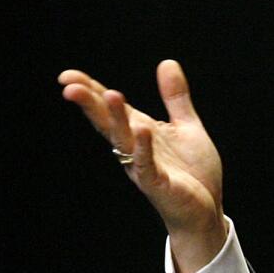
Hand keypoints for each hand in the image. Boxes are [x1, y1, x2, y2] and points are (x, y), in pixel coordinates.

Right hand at [58, 60, 225, 272]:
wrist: (207, 210)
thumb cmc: (193, 172)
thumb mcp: (186, 127)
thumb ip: (176, 98)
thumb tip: (167, 62)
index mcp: (139, 131)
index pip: (109, 109)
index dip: (90, 91)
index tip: (67, 76)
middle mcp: (135, 148)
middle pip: (108, 123)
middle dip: (90, 104)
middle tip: (69, 85)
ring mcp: (144, 167)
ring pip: (124, 141)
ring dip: (116, 119)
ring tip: (109, 94)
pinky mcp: (159, 184)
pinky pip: (148, 165)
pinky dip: (144, 148)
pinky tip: (141, 130)